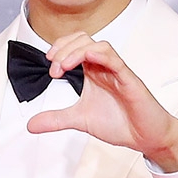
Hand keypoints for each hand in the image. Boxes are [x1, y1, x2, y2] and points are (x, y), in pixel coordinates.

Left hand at [27, 34, 177, 171]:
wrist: (146, 137)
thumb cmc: (121, 122)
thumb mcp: (80, 120)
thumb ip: (56, 119)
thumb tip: (31, 124)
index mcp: (94, 72)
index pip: (75, 46)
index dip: (59, 48)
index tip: (49, 65)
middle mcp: (105, 68)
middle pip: (84, 40)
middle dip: (64, 49)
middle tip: (54, 69)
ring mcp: (118, 72)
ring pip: (99, 46)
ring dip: (77, 51)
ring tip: (64, 66)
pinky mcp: (130, 81)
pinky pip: (116, 60)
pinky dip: (101, 55)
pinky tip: (88, 57)